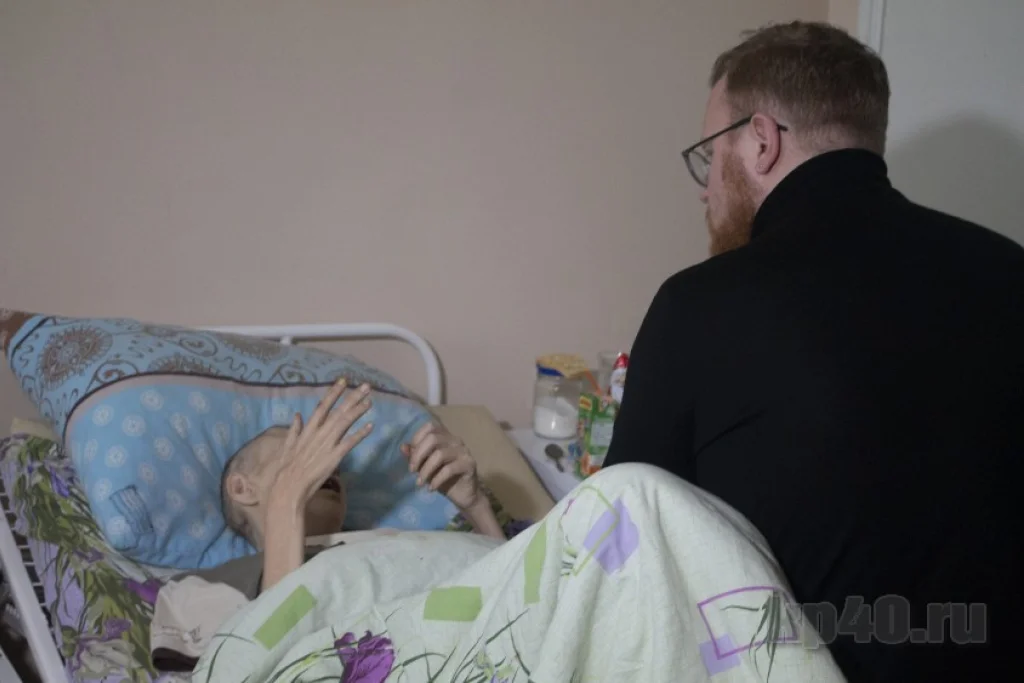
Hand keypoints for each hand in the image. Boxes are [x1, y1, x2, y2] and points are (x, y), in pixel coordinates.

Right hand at [267, 377, 373, 510]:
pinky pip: (349, 443)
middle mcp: (319, 433)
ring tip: (370, 401)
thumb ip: (294, 430)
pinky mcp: (334, 457)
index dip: (334, 393)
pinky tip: (370, 426)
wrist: (288, 486)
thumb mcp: (287, 446)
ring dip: (358, 411)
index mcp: (308, 430)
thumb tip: (297, 415)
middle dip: (352, 397)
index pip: (322, 406)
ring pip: (345, 423)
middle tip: (366, 386)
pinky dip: (360, 434)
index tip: (344, 381)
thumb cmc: (286, 469)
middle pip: (338, 411)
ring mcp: (327, 444)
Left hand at [401, 422, 481, 509]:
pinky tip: (431, 488)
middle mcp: (455, 440)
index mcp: (445, 437)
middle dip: (418, 455)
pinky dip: (436, 480)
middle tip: (412, 471)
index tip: (410, 457)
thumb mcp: (425, 467)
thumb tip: (403, 447)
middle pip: (433, 438)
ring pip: (440, 454)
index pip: (430, 426)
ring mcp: (464, 451)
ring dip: (426, 470)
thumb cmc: (443, 479)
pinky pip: (449, 469)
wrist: (463, 496)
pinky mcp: (469, 464)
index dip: (417, 438)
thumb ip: (415, 456)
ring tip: (419, 483)